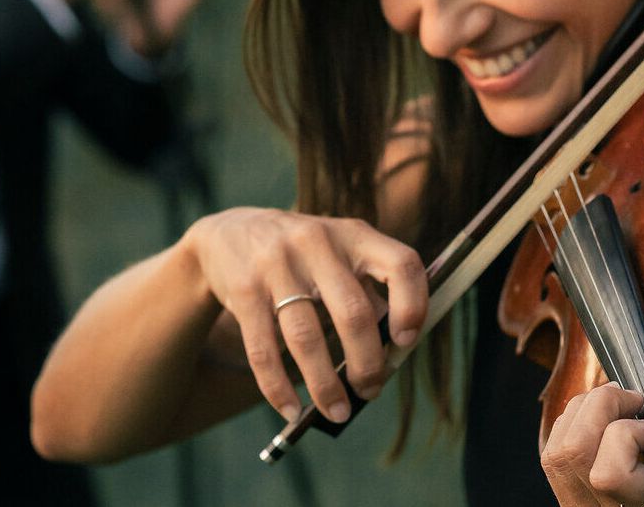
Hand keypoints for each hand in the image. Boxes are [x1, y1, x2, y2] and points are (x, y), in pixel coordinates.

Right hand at [180, 207, 426, 424]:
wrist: (230, 231)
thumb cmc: (302, 255)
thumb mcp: (339, 254)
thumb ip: (367, 292)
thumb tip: (392, 355)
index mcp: (354, 235)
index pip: (401, 265)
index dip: (412, 306)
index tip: (405, 342)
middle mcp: (318, 243)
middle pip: (353, 313)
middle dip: (367, 364)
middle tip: (370, 391)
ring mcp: (277, 264)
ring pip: (306, 338)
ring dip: (325, 386)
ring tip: (337, 412)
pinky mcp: (244, 289)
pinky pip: (263, 350)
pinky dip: (278, 388)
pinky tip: (290, 410)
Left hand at [543, 383, 643, 506]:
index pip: (608, 475)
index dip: (628, 437)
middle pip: (575, 452)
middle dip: (601, 406)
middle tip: (631, 398)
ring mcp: (579, 503)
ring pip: (559, 447)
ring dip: (585, 408)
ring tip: (616, 401)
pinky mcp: (567, 491)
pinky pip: (555, 448)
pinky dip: (574, 421)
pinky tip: (600, 418)